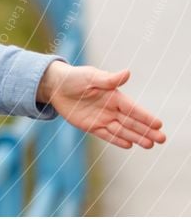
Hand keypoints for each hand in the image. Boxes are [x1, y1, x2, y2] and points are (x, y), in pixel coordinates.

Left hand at [38, 60, 166, 148]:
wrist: (56, 86)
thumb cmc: (75, 77)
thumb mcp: (91, 76)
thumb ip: (109, 79)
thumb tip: (127, 73)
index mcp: (114, 96)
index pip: (133, 108)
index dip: (145, 116)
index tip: (159, 124)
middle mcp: (111, 109)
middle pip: (132, 122)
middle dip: (147, 130)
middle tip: (162, 139)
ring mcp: (102, 118)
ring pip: (122, 130)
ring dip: (136, 137)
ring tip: (150, 144)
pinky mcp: (91, 126)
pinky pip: (106, 135)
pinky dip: (117, 140)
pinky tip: (129, 145)